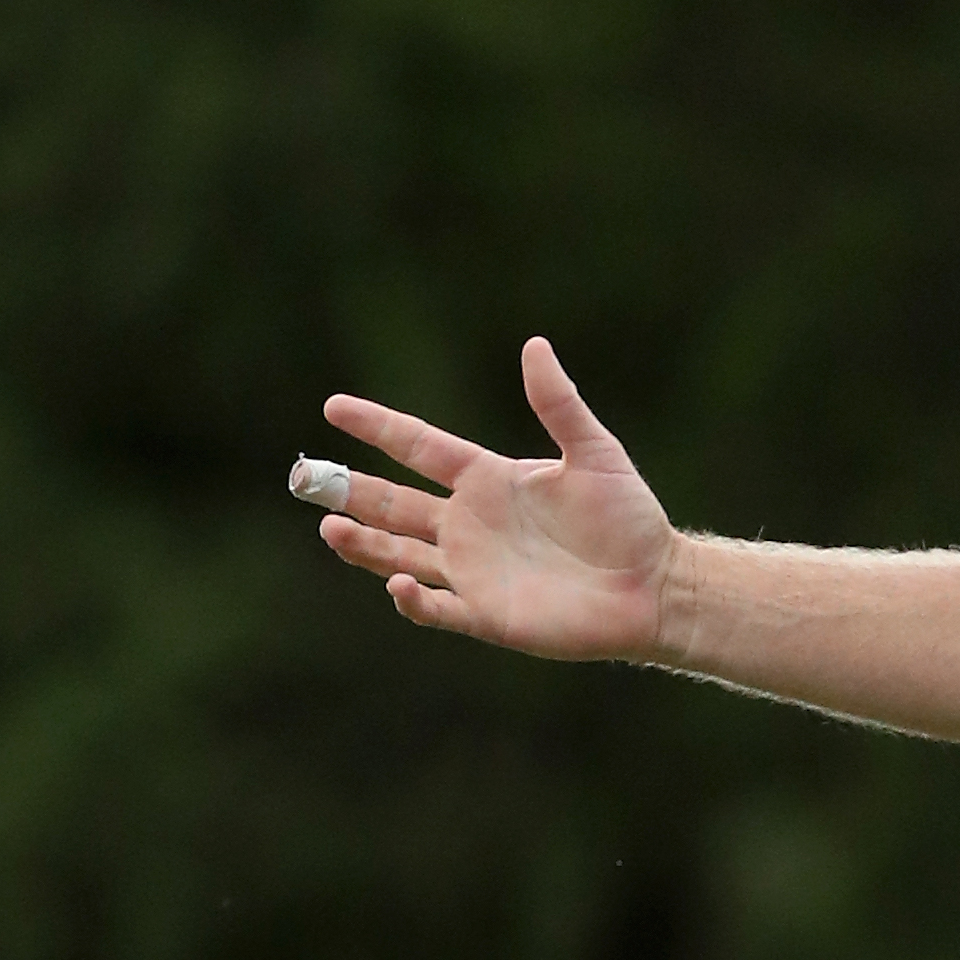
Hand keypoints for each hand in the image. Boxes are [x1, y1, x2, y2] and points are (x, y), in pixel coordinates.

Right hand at [316, 337, 678, 660]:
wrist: (655, 585)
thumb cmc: (629, 518)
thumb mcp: (595, 453)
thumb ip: (559, 404)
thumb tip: (534, 345)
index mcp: (489, 480)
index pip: (420, 447)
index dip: (378, 427)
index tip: (333, 406)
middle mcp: (470, 524)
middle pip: (393, 504)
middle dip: (348, 490)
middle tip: (304, 475)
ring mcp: (473, 571)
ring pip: (399, 554)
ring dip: (364, 543)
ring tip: (330, 527)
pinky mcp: (487, 614)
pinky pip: (437, 608)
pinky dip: (413, 598)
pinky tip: (396, 582)